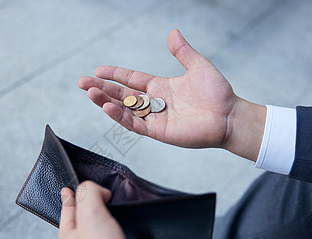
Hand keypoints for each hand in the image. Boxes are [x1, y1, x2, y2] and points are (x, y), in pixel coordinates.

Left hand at [57, 181, 154, 238]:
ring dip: (114, 230)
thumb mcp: (92, 215)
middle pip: (84, 225)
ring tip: (123, 220)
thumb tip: (94, 190)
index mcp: (68, 238)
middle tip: (100, 199)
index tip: (70, 187)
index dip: (70, 194)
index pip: (67, 209)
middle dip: (92, 212)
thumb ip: (89, 195)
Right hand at [78, 29, 264, 160]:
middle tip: (81, 82)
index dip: (115, 74)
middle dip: (101, 88)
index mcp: (160, 87)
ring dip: (105, 101)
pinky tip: (107, 106)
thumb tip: (172, 33)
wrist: (230, 115)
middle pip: (122, 95)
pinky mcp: (158, 131)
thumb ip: (183, 52)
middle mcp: (154, 103)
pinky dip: (120, 116)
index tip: (98, 69)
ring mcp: (155, 118)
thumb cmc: (217, 92)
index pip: (131, 79)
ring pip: (124, 109)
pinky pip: (135, 124)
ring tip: (89, 92)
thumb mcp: (198, 66)